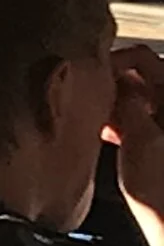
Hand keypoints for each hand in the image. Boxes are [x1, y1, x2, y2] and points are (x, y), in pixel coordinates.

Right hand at [108, 45, 163, 245]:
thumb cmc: (162, 187)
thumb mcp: (138, 138)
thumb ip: (125, 101)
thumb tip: (114, 78)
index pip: (143, 57)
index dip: (114, 62)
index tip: (91, 78)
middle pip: (142, 76)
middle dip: (112, 85)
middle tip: (88, 100)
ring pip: (139, 98)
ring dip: (115, 104)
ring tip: (94, 119)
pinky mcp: (161, 142)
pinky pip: (141, 118)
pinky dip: (123, 121)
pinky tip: (106, 133)